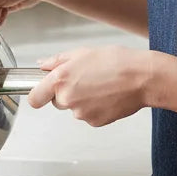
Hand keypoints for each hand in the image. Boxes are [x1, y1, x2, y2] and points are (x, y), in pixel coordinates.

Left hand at [26, 45, 163, 126]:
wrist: (142, 78)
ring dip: (82, 100)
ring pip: (74, 109)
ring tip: (101, 85)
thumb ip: (57, 61)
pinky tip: (107, 95)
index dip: (38, 95)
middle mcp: (67, 99)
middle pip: (57, 102)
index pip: (34, 98)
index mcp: (60, 80)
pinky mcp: (95, 122)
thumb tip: (43, 66)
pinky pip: (88, 116)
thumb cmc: (116, 62)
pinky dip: (95, 108)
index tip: (42, 92)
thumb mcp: (82, 52)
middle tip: (85, 80)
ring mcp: (81, 113)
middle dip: (67, 93)